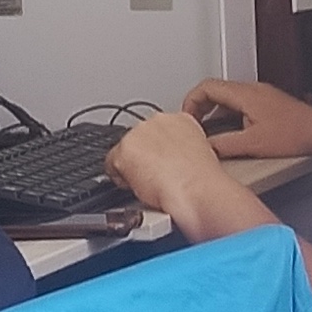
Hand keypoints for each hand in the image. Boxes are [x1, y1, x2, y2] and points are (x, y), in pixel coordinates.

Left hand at [108, 109, 233, 223]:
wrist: (196, 191)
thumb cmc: (200, 182)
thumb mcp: (197, 156)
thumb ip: (178, 151)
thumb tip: (169, 160)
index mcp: (180, 120)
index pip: (157, 132)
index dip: (155, 151)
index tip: (158, 163)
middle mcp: (158, 121)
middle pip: (138, 139)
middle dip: (141, 158)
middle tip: (153, 177)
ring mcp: (139, 133)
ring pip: (124, 151)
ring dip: (130, 167)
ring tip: (149, 184)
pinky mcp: (125, 149)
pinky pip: (111, 166)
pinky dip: (120, 179)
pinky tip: (138, 187)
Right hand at [181, 77, 311, 157]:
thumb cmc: (294, 135)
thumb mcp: (252, 144)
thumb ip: (224, 145)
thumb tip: (206, 147)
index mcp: (245, 94)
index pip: (206, 87)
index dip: (191, 101)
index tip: (186, 117)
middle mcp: (252, 90)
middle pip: (215, 90)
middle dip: (199, 107)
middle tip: (193, 123)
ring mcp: (261, 95)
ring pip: (227, 97)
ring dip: (214, 111)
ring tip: (209, 129)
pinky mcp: (268, 103)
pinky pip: (239, 103)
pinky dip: (228, 114)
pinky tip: (231, 131)